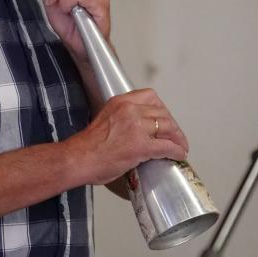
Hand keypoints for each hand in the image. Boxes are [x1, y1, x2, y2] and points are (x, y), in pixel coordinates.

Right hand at [65, 89, 188, 185]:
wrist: (77, 159)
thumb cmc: (87, 146)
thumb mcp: (105, 119)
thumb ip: (123, 118)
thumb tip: (138, 129)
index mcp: (120, 102)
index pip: (151, 97)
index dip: (162, 109)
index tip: (165, 119)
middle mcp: (130, 110)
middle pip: (162, 113)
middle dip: (172, 125)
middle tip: (175, 136)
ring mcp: (136, 127)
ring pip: (167, 127)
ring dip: (178, 138)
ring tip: (180, 146)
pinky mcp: (141, 146)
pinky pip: (167, 146)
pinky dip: (176, 150)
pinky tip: (179, 155)